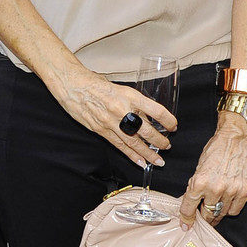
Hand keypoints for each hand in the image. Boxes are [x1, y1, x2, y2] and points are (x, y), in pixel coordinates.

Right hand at [54, 65, 176, 167]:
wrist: (73, 86)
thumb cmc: (96, 84)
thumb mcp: (121, 88)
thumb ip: (134, 102)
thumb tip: (147, 116)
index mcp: (130, 96)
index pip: (157, 111)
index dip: (168, 121)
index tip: (173, 126)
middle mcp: (122, 110)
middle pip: (147, 131)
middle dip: (160, 141)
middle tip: (167, 146)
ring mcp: (111, 122)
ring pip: (134, 142)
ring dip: (148, 153)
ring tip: (158, 161)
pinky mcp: (101, 130)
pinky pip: (119, 146)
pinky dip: (131, 155)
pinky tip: (140, 162)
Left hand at [179, 116, 246, 226]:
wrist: (238, 138)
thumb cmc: (217, 149)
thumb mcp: (198, 167)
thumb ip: (195, 186)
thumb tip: (190, 202)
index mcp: (199, 182)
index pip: (189, 208)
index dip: (186, 219)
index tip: (186, 225)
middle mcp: (215, 189)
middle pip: (207, 214)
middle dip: (203, 217)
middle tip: (202, 217)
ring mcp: (232, 191)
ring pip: (221, 214)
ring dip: (217, 214)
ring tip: (215, 208)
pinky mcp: (245, 190)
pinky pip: (235, 210)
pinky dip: (230, 209)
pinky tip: (227, 203)